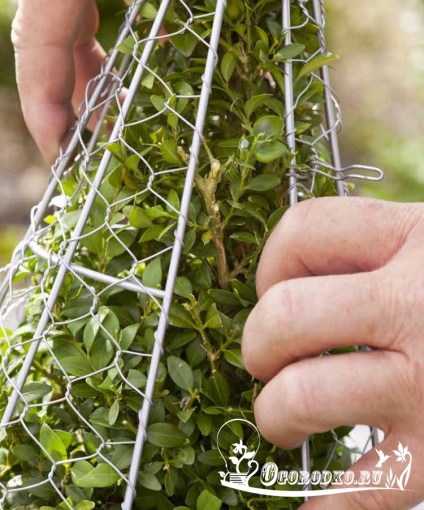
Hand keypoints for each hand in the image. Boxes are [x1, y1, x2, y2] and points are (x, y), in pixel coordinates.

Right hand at [13, 0, 285, 162]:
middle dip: (78, 96)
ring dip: (115, 73)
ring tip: (137, 120)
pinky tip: (176, 57)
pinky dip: (151, 33)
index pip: (43, 33)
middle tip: (101, 151)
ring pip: (99, 23)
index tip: (57, 146)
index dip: (46, 95)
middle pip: (63, 38)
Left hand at [242, 196, 423, 508]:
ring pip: (302, 396)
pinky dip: (326, 506)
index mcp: (418, 238)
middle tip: (267, 358)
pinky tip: (316, 504)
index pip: (305, 231)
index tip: (275, 288)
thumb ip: (383, 250)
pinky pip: (360, 493)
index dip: (273, 262)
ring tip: (282, 418)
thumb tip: (296, 275)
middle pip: (286, 314)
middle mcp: (420, 305)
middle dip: (257, 344)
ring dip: (274, 415)